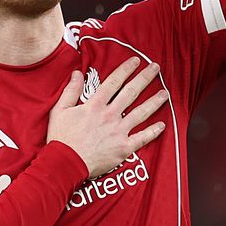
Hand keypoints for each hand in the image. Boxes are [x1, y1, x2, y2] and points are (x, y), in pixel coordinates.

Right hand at [46, 57, 168, 178]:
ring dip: (154, 102)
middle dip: (145, 78)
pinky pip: (142, 138)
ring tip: (165, 94)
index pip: (114, 82)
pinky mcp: (123, 148)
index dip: (126, 69)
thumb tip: (78, 73)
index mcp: (95, 105)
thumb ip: (71, 90)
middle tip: (156, 68)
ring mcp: (118, 132)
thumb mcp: (60, 110)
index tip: (136, 61)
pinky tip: (162, 125)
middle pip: (131, 93)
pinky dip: (153, 132)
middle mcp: (110, 115)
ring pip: (141, 113)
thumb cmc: (62, 138)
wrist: (66, 164)